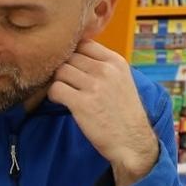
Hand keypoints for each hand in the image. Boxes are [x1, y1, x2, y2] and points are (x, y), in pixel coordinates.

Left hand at [48, 40, 160, 185]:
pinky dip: (54, 95)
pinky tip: (62, 102)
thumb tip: (75, 55)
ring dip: (58, 82)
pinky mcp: (82, 103)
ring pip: (60, 71)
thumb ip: (103, 66)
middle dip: (64, 69)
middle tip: (65, 83)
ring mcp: (94, 86)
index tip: (72, 67)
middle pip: (70, 57)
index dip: (73, 54)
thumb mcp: (121, 81)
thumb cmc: (123, 114)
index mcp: (116, 62)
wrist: (132, 142)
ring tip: (64, 93)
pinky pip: (56, 89)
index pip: (84, 43)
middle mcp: (105, 70)